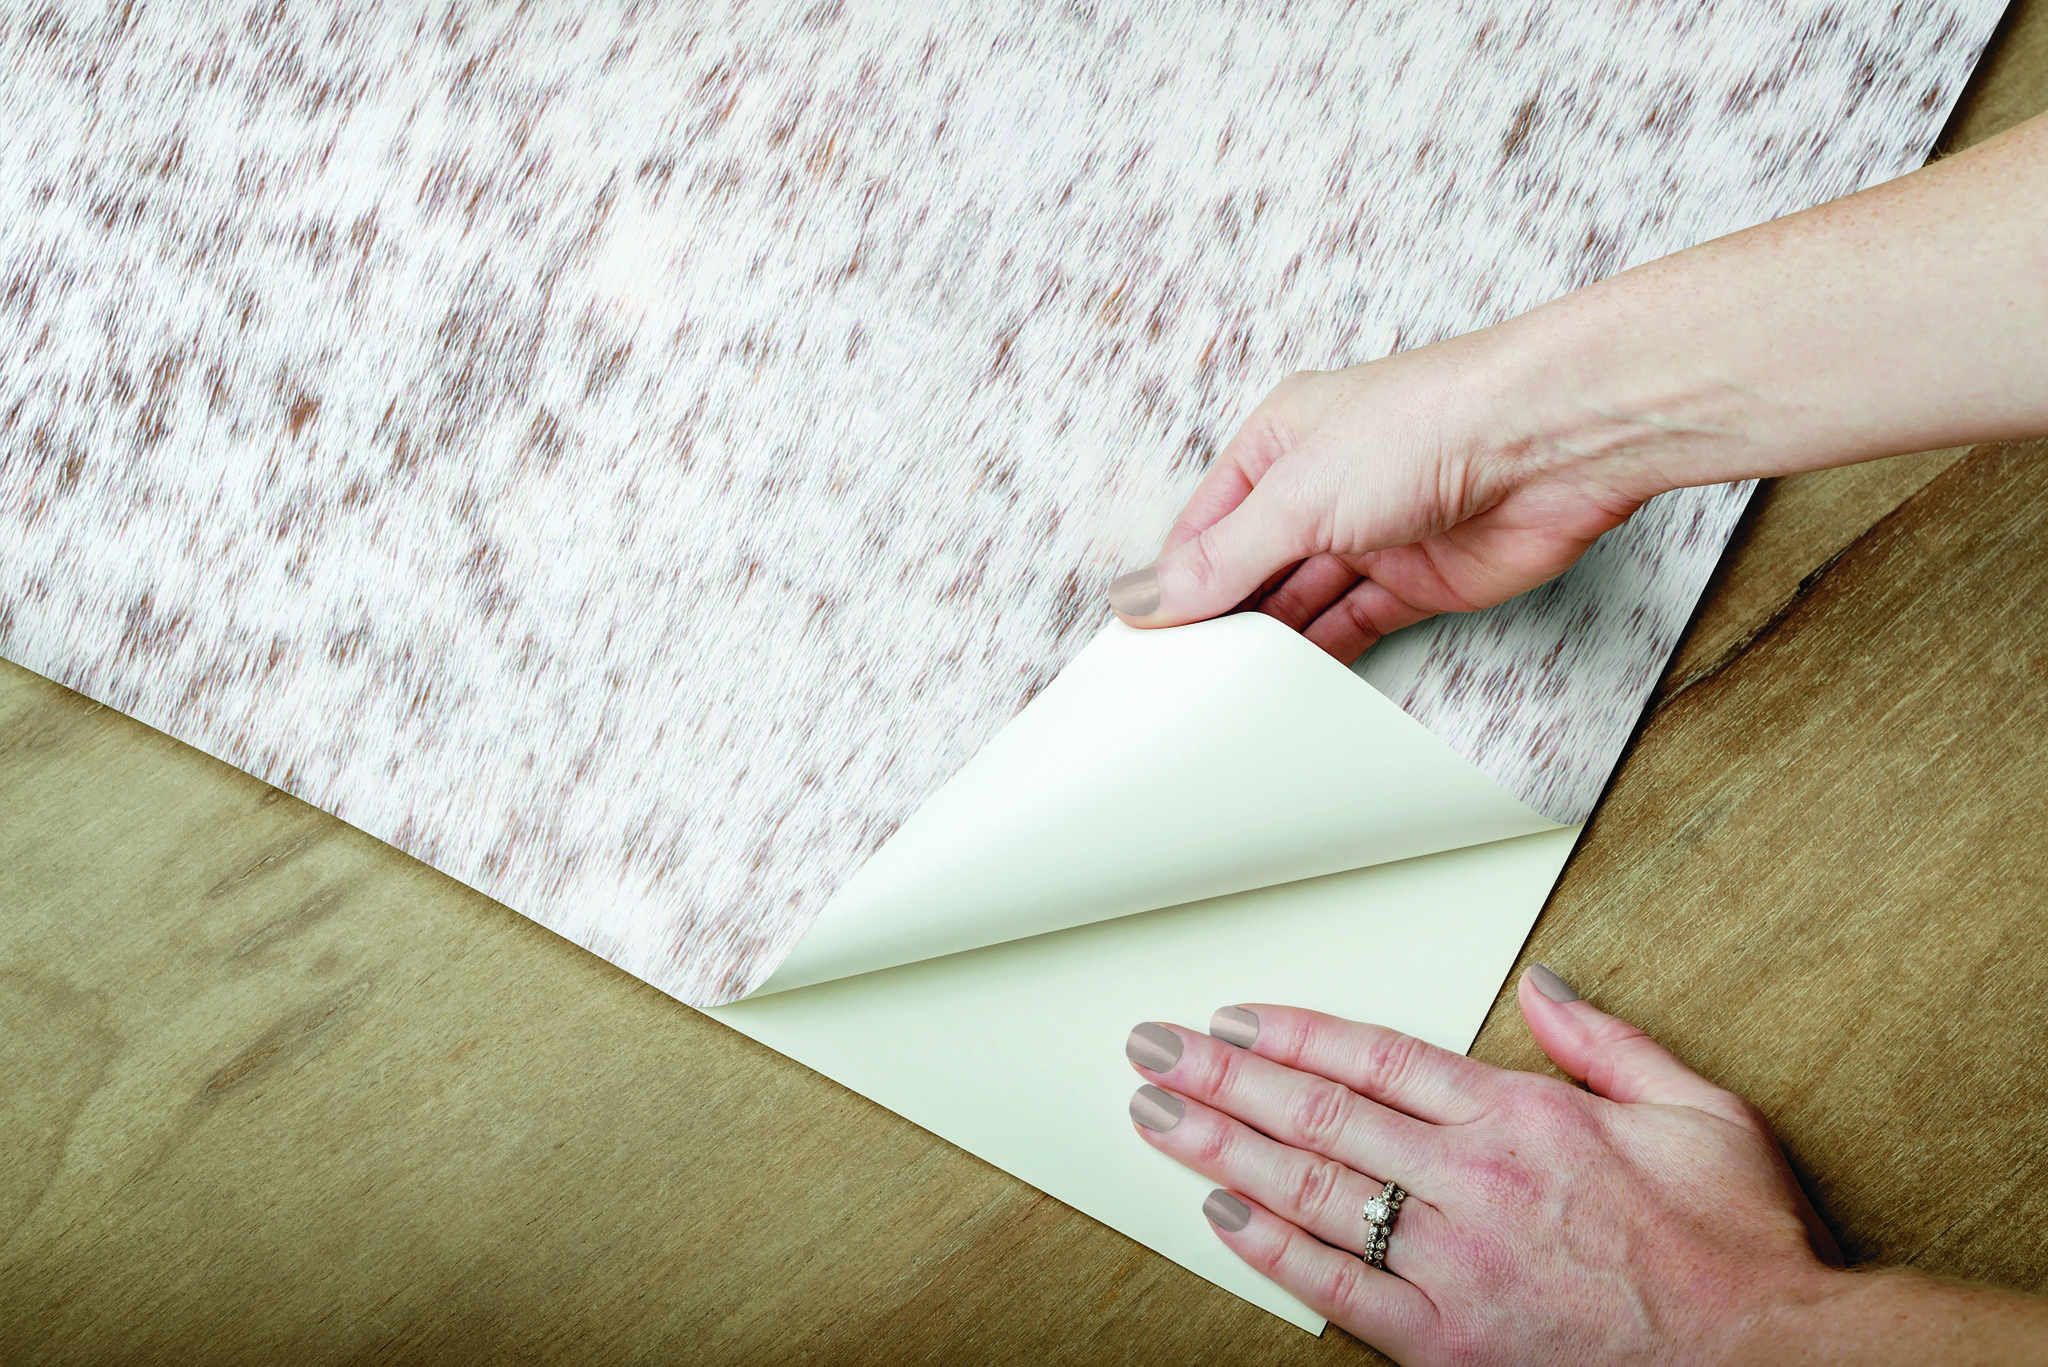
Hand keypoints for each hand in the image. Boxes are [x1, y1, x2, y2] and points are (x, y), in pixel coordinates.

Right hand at [1107, 337, 1654, 663]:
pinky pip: (1355, 627)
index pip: (1205, 526)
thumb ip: (1221, 558)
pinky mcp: (1418, 581)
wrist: (1551, 442)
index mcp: (1279, 444)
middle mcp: (1321, 488)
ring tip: (1225, 694)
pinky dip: (1324, 658)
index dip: (1174, 583)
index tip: (1142, 642)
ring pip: (1301, 604)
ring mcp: (1370, 536)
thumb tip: (1145, 596)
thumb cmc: (1430, 424)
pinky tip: (1291, 688)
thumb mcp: (1297, 496)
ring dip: (1270, 645)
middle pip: (1250, 569)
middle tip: (1179, 680)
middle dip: (1220, 619)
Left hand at [1122, 966, 1845, 1363]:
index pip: (1375, 1057)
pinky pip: (1338, 1290)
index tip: (1234, 1016)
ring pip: (1311, 1192)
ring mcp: (1455, 1265)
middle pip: (1319, 1114)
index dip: (1292, 1033)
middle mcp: (1474, 1184)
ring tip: (1158, 1115)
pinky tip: (1220, 1217)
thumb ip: (1606, 1042)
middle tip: (1156, 1049)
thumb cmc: (1737, 1247)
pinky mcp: (1450, 1344)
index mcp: (1523, 1119)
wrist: (1774, 1364)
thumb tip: (1542, 987)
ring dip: (1221, 1148)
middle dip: (1224, 1076)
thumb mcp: (1698, 1111)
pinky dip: (1272, 1252)